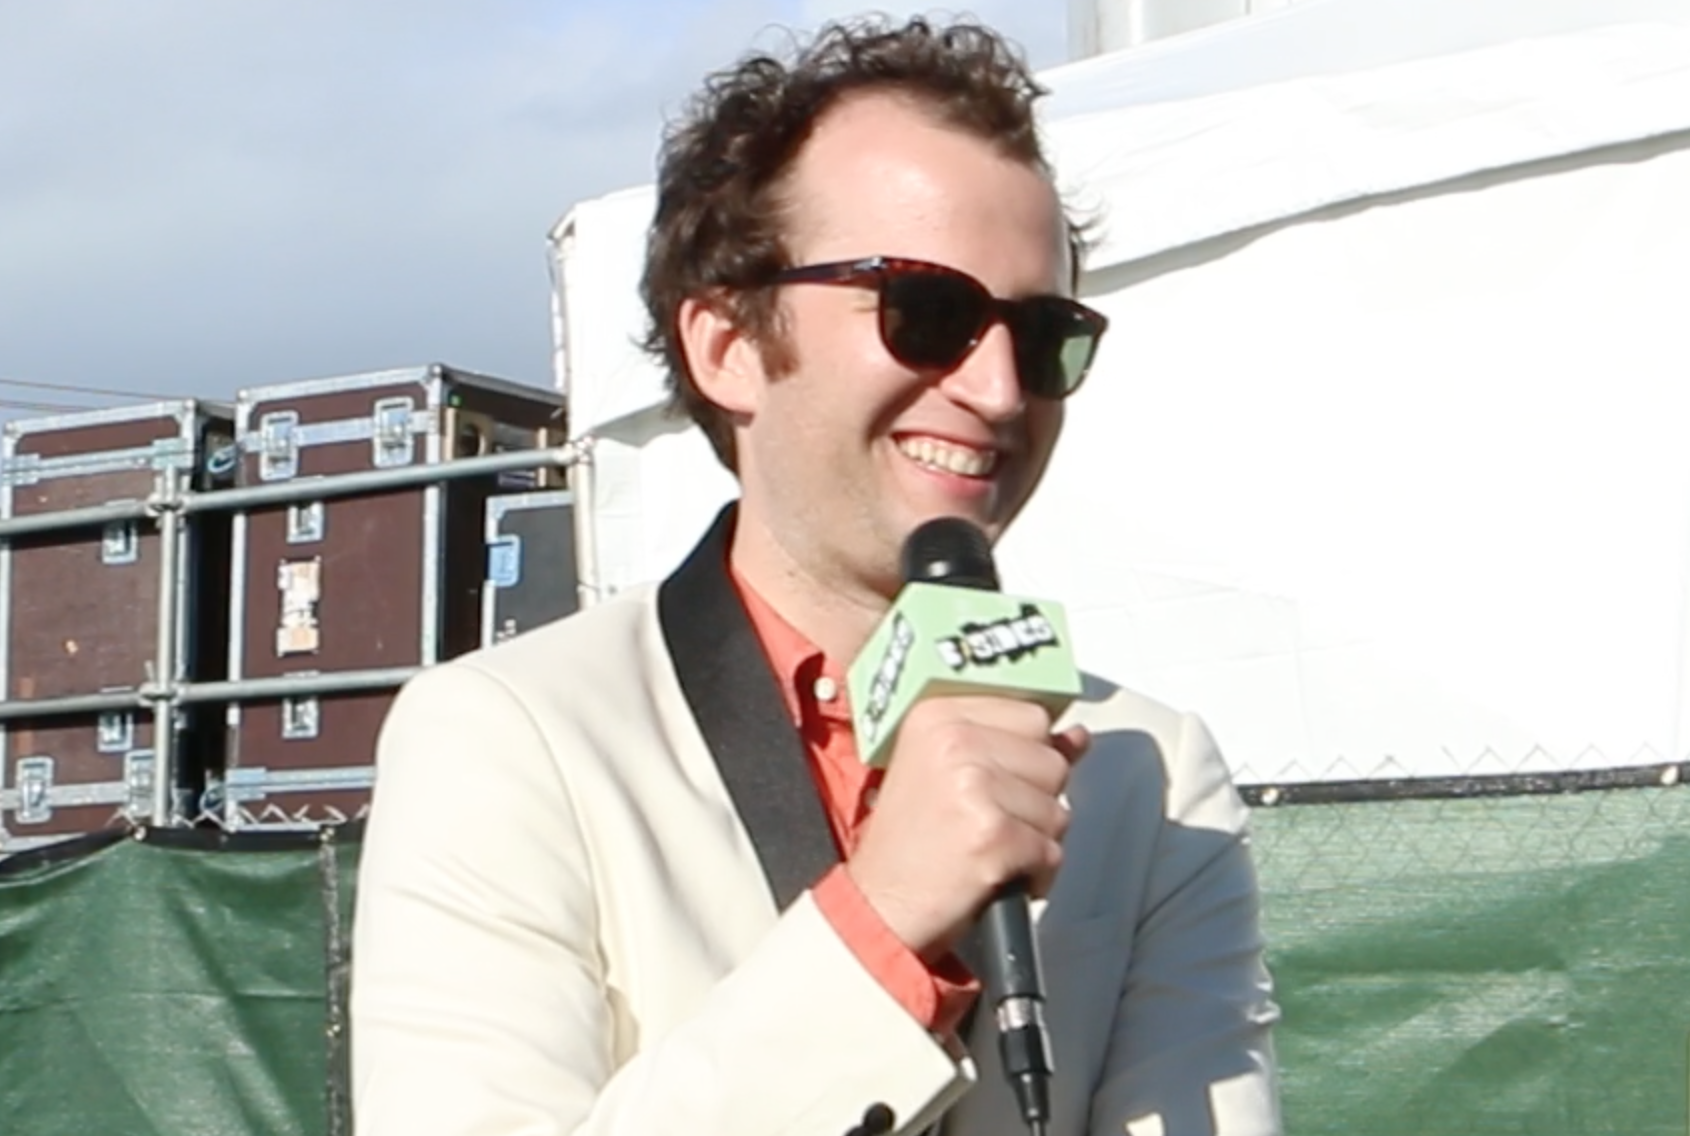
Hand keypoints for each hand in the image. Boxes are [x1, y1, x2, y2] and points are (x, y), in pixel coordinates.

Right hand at [843, 695, 1089, 963]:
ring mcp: (974, 786)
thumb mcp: (947, 772)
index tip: (1005, 779)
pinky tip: (997, 874)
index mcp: (938, 715)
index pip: (1033, 714)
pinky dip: (1034, 873)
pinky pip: (1051, 851)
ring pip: (1057, 809)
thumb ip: (1013, 746)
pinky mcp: (992, 835)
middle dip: (1036, 799)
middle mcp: (955, 741)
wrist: (880, 905)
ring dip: (1035, 840)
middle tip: (988, 821)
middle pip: (1051, 761)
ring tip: (988, 848)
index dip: (1030, 755)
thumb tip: (1076, 737)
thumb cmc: (910, 844)